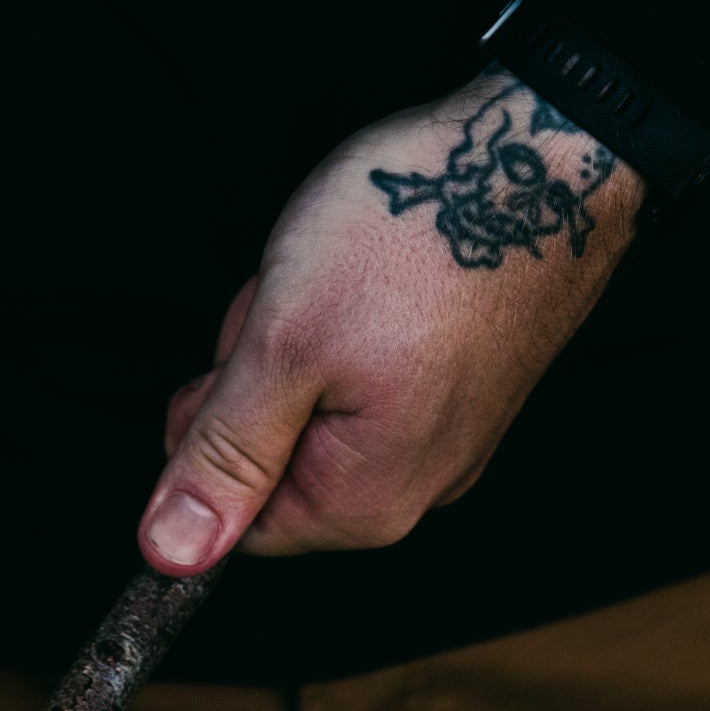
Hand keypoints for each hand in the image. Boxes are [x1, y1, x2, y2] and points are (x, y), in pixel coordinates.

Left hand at [139, 67, 641, 569]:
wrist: (538, 158)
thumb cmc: (417, 236)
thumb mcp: (284, 344)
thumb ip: (225, 454)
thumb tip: (172, 551)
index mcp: (369, 500)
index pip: (239, 517)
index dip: (213, 428)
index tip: (242, 358)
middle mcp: (422, 482)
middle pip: (279, 454)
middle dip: (262, 372)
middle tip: (299, 300)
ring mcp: (453, 429)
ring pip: (320, 401)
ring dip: (303, 334)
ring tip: (345, 272)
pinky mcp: (469, 379)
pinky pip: (372, 368)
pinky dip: (353, 315)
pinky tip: (375, 268)